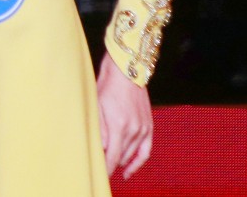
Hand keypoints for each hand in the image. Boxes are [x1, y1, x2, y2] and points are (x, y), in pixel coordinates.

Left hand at [96, 51, 153, 178]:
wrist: (126, 70)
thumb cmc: (107, 86)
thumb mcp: (97, 107)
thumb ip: (101, 131)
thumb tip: (102, 151)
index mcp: (119, 126)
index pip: (113, 158)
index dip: (106, 170)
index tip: (100, 177)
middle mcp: (134, 130)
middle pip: (121, 158)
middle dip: (110, 163)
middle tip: (99, 164)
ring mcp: (143, 128)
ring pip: (131, 155)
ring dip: (121, 160)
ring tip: (110, 163)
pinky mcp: (149, 126)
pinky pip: (146, 151)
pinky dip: (138, 162)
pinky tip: (129, 170)